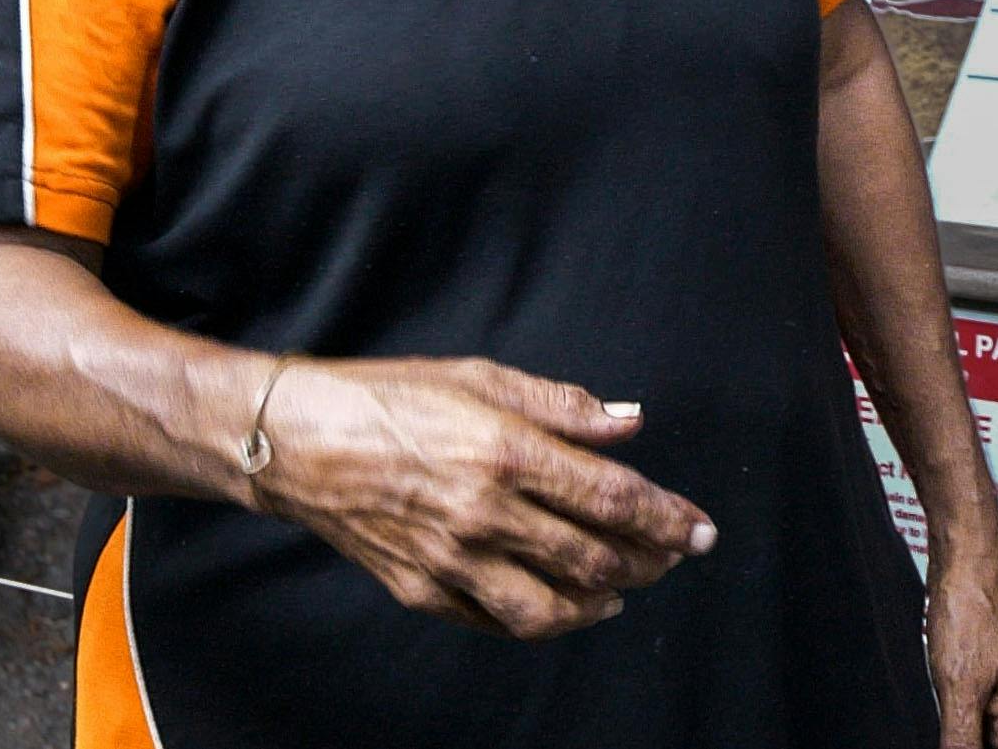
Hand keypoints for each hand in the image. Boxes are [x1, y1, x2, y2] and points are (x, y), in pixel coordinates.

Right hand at [243, 355, 715, 639]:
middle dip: (648, 561)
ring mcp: (453, 562)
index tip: (701, 529)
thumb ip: (559, 405)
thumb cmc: (385, 396)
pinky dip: (545, 620)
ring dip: (604, 602)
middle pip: (595, 558)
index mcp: (504, 452)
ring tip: (626, 586)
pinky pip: (500, 621)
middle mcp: (484, 515)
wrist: (296, 442)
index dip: (667, 519)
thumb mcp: (476, 377)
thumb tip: (628, 425)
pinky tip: (565, 605)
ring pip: (554, 609)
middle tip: (674, 554)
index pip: (612, 498)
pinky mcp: (424, 591)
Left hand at [926, 544, 997, 747]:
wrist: (965, 559)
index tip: (955, 744)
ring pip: (978, 732)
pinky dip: (951, 713)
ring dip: (958, 732)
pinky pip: (967, 709)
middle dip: (966, 742)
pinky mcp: (980, 674)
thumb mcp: (959, 685)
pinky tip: (937, 700)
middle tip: (947, 721)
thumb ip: (962, 736)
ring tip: (944, 701)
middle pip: (995, 747)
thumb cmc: (971, 608)